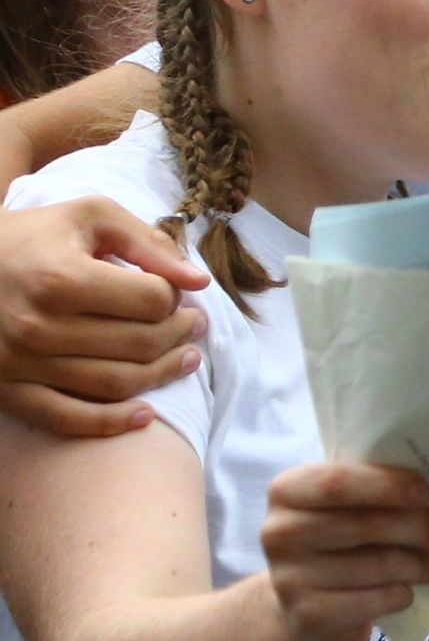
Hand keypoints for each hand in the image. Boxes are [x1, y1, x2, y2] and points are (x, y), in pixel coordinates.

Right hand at [0, 198, 211, 439]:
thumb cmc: (28, 238)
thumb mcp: (87, 217)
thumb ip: (147, 242)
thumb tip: (199, 282)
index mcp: (59, 278)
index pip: (151, 300)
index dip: (175, 296)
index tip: (175, 293)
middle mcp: (37, 326)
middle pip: (140, 344)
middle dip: (180, 335)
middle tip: (194, 326)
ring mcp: (19, 363)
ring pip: (116, 383)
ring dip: (162, 375)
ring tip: (185, 360)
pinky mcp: (6, 390)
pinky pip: (68, 419)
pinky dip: (112, 424)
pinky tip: (145, 415)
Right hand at [260, 461, 428, 640]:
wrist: (304, 609)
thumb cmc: (336, 545)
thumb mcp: (342, 509)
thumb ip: (372, 492)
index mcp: (287, 493)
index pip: (336, 483)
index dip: (386, 486)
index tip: (425, 492)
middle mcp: (279, 534)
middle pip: (365, 524)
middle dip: (417, 527)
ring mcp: (290, 578)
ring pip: (379, 565)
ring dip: (420, 564)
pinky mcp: (312, 616)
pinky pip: (378, 599)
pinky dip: (403, 594)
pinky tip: (406, 590)